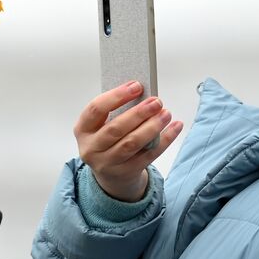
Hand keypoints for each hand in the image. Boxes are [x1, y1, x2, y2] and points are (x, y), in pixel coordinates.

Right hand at [75, 81, 183, 200]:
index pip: (96, 109)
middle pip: (116, 128)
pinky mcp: (127, 172)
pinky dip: (164, 140)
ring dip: (152, 127)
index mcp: (83, 129)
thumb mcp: (102, 125)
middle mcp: (92, 148)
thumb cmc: (108, 139)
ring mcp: (108, 163)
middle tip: (156, 101)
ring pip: (132, 143)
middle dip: (138, 113)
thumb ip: (117, 111)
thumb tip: (144, 95)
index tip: (136, 85)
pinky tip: (175, 127)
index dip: (116, 96)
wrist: (111, 173)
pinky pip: (148, 155)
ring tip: (166, 113)